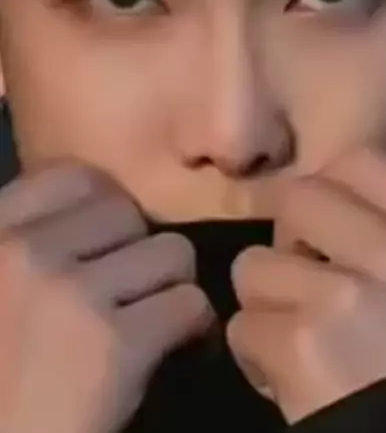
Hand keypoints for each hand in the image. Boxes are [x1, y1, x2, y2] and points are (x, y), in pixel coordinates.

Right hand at [0, 163, 213, 432]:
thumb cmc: (1, 377)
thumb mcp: (0, 287)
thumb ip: (29, 243)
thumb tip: (102, 212)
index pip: (73, 177)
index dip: (107, 206)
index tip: (112, 246)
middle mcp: (22, 251)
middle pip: (129, 213)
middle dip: (141, 251)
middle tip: (136, 294)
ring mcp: (67, 293)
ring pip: (170, 252)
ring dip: (172, 288)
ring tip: (158, 323)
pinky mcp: (112, 344)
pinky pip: (189, 304)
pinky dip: (196, 331)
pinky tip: (179, 353)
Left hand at [227, 147, 385, 423]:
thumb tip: (335, 214)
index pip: (363, 162)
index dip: (328, 189)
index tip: (323, 228)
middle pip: (296, 200)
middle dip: (286, 242)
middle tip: (303, 285)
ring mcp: (348, 297)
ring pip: (254, 264)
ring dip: (265, 306)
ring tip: (297, 341)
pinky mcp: (303, 345)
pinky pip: (241, 326)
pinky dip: (255, 358)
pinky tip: (286, 378)